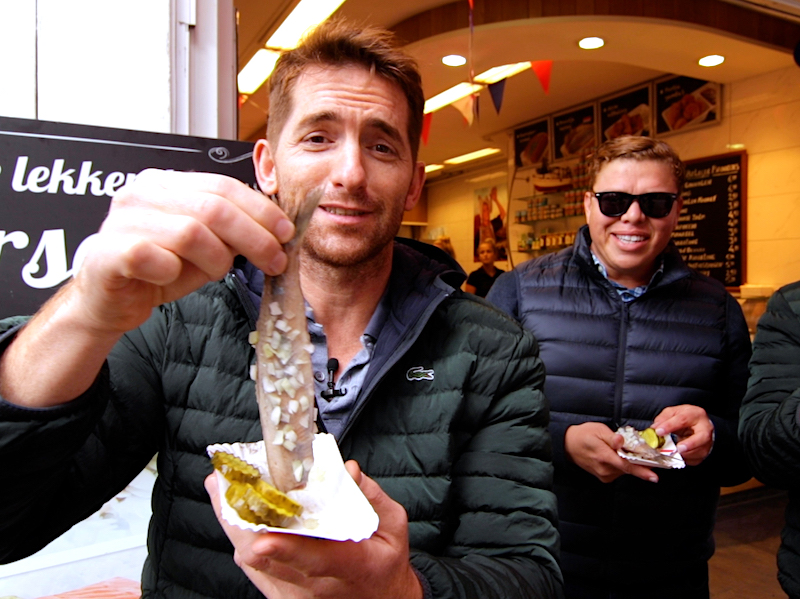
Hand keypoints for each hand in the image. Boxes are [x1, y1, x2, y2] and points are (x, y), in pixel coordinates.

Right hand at [0, 169, 294, 407]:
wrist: (108, 300)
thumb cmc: (158, 270)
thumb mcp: (204, 247)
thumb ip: (232, 232)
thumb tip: (278, 231)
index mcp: (167, 183)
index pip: (224, 186)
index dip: (261, 210)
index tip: (286, 233)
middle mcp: (142, 193)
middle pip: (214, 208)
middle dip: (254, 237)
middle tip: (275, 261)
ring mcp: (121, 220)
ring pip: (190, 233)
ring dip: (215, 260)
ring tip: (215, 274)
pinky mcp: (107, 251)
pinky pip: (154, 258)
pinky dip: (173, 273)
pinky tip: (171, 279)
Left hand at [205, 461, 422, 598]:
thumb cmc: (385, 563)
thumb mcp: (392, 527)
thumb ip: (371, 497)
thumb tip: (348, 470)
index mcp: (351, 565)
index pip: (316, 559)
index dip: (287, 549)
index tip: (264, 538)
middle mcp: (317, 585)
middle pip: (269, 560)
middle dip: (241, 521)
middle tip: (224, 485)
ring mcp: (296, 593)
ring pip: (254, 562)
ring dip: (233, 524)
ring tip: (219, 487)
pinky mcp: (282, 594)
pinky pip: (254, 568)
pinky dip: (238, 536)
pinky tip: (229, 510)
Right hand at [564, 422, 658, 482]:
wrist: (568, 445)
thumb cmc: (583, 435)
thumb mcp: (597, 430)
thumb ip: (611, 437)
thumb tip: (620, 441)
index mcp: (603, 456)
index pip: (626, 465)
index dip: (642, 471)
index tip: (654, 476)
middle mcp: (604, 469)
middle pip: (629, 468)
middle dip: (639, 462)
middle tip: (645, 453)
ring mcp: (604, 474)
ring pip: (625, 470)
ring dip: (630, 462)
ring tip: (623, 450)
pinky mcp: (604, 477)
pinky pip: (619, 471)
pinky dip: (623, 465)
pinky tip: (617, 456)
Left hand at [652, 405, 713, 465]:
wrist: (697, 425)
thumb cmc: (685, 418)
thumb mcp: (673, 413)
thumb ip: (663, 419)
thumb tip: (654, 428)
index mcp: (695, 414)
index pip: (683, 419)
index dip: (669, 426)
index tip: (658, 431)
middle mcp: (705, 428)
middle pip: (702, 437)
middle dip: (689, 444)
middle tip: (677, 448)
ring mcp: (708, 441)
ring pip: (700, 451)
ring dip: (685, 454)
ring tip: (672, 453)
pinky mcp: (705, 452)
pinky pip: (696, 459)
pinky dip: (686, 459)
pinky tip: (678, 456)